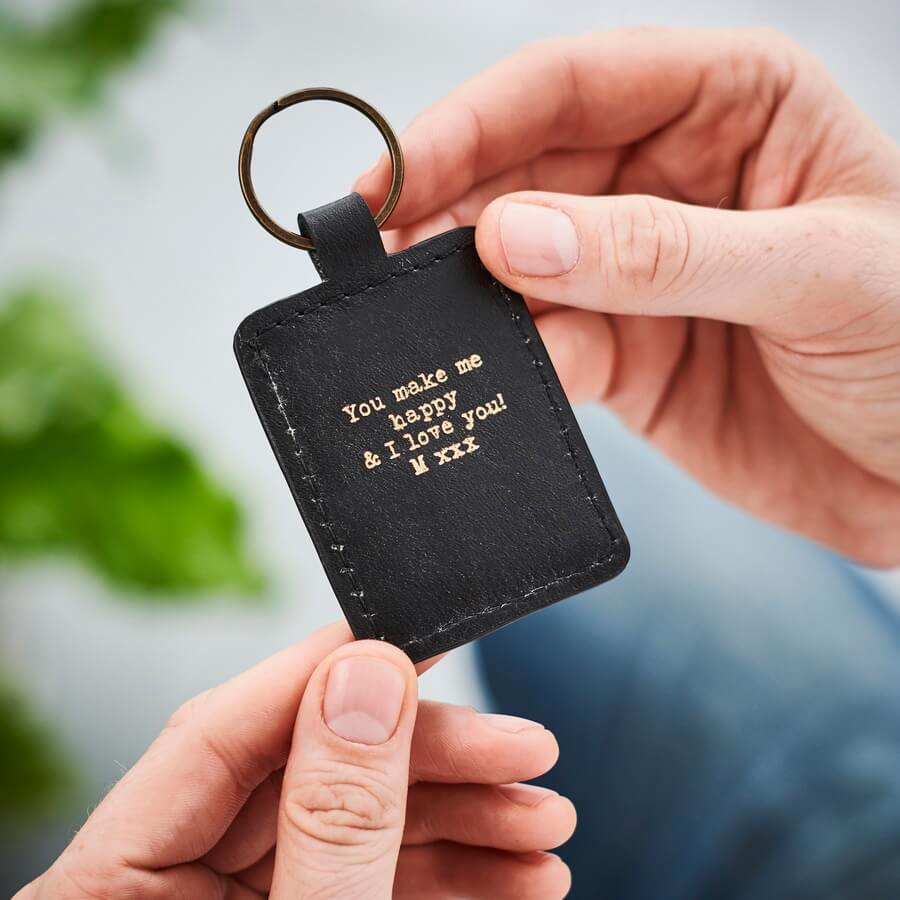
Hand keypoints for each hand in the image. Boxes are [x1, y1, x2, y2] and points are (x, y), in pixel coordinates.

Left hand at [15, 623, 573, 898]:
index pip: (221, 731)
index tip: (424, 638)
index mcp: (109, 893)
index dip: (329, 670)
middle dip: (432, 761)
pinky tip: (517, 879)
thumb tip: (365, 675)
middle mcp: (164, 896)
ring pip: (351, 826)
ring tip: (546, 831)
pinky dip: (449, 879)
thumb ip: (331, 819)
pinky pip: (370, 886)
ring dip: (459, 822)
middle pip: (306, 773)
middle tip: (530, 757)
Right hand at [357, 27, 899, 564]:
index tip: (393, 178)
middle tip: (387, 260)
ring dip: (472, 294)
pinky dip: (516, 360)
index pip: (571, 85)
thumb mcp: (816, 273)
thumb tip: (512, 234)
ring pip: (518, 265)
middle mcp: (669, 180)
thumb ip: (663, 252)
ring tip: (427, 321)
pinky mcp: (621, 354)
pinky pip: (543, 345)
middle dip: (450, 212)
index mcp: (732, 106)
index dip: (472, 124)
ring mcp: (636, 272)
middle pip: (524, 172)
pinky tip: (500, 373)